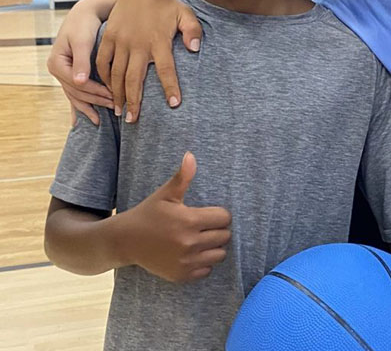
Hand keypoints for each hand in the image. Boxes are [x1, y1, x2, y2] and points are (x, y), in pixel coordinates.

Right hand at [47, 0, 114, 124]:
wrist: (85, 14)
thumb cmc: (85, 25)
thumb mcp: (82, 41)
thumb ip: (81, 61)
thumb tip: (79, 82)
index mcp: (57, 63)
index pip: (77, 84)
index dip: (95, 91)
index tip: (113, 96)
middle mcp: (58, 70)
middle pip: (77, 92)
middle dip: (96, 101)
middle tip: (116, 108)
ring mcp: (64, 74)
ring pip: (77, 96)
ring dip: (92, 106)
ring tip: (106, 117)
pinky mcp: (72, 74)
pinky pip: (77, 94)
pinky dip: (84, 106)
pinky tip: (89, 120)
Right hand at [96, 0, 202, 122]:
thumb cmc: (169, 4)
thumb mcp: (187, 15)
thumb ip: (193, 32)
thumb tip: (196, 50)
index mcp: (159, 41)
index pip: (167, 70)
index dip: (171, 88)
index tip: (174, 105)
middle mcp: (138, 44)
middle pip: (135, 78)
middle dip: (134, 102)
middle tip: (134, 121)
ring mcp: (121, 41)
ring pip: (116, 73)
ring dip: (117, 94)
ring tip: (119, 112)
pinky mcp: (109, 37)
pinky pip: (102, 61)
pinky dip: (103, 76)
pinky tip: (106, 90)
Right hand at [119, 152, 231, 282]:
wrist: (124, 241)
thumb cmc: (148, 214)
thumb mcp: (165, 195)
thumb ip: (182, 177)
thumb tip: (191, 155)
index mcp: (189, 221)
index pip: (224, 218)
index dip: (219, 214)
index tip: (208, 214)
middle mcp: (190, 243)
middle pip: (224, 237)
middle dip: (217, 230)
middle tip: (203, 227)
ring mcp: (186, 262)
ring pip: (219, 255)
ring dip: (213, 247)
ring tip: (200, 240)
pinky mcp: (181, 275)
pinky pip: (207, 270)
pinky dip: (203, 263)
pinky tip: (191, 254)